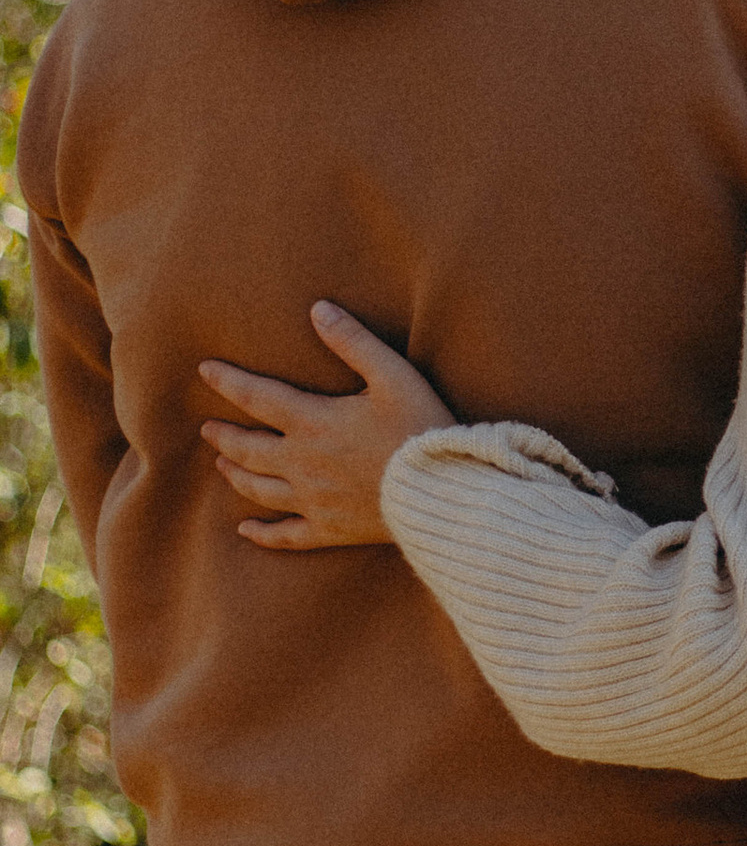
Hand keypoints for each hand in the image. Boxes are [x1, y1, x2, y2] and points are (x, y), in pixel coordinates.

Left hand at [199, 304, 455, 549]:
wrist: (441, 491)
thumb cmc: (421, 427)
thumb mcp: (393, 375)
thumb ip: (353, 341)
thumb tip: (318, 309)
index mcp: (313, 423)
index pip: (257, 397)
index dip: (228, 381)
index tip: (204, 370)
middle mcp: (302, 464)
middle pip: (248, 449)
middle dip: (224, 435)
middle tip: (208, 427)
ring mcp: (312, 501)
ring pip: (258, 489)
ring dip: (235, 474)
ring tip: (222, 464)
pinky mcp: (329, 529)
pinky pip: (285, 535)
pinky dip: (262, 533)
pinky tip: (246, 530)